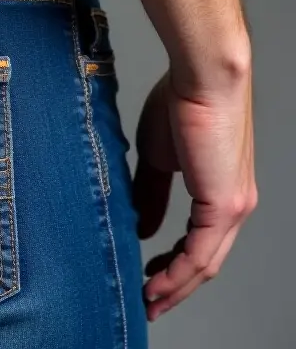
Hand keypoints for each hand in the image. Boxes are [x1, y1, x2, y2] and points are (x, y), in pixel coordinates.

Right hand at [131, 68, 256, 321]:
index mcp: (221, 190)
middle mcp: (235, 204)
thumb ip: (151, 194)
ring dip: (175, 288)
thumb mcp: (158, 157)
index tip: (146, 276)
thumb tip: (144, 227)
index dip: (173, 265)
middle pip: (205, 261)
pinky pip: (199, 254)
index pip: (199, 241)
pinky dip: (176, 275)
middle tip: (149, 301)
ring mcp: (233, 208)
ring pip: (204, 264)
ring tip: (148, 300)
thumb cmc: (181, 101)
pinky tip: (155, 285)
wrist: (202, 78)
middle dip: (175, 287)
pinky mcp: (225, 206)